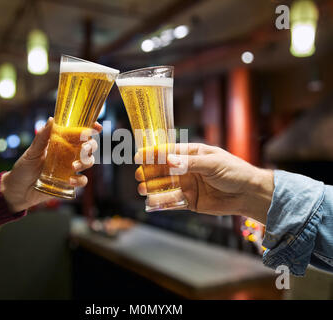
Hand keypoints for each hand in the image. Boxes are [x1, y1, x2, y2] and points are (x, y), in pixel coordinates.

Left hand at [1, 118, 101, 212]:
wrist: (18, 190)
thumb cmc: (23, 168)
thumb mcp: (32, 152)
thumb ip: (42, 137)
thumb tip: (51, 120)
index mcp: (61, 143)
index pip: (80, 133)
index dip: (91, 129)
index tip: (96, 127)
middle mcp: (69, 154)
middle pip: (89, 146)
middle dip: (90, 146)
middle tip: (84, 148)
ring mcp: (70, 168)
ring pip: (89, 162)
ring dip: (85, 162)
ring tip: (73, 167)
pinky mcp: (69, 182)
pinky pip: (83, 180)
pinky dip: (80, 180)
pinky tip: (69, 180)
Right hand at [135, 143, 273, 223]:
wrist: (249, 194)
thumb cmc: (235, 172)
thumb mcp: (213, 163)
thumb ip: (190, 163)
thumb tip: (169, 161)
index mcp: (193, 154)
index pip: (169, 152)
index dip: (153, 154)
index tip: (139, 156)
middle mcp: (188, 169)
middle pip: (164, 170)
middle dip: (150, 172)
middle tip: (139, 175)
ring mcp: (188, 185)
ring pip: (166, 186)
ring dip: (154, 187)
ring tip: (142, 190)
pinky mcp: (190, 201)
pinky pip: (173, 201)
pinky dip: (163, 202)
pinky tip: (153, 203)